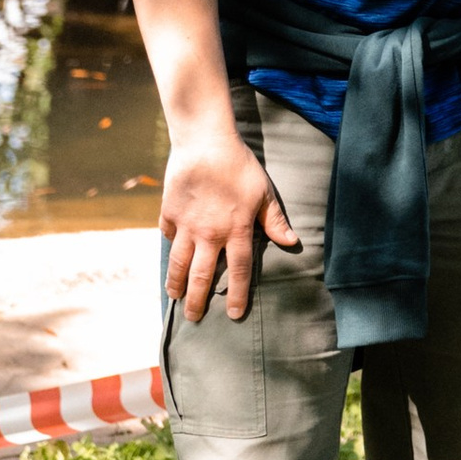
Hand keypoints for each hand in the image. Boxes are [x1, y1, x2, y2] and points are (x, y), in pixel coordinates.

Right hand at [160, 124, 298, 323]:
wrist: (205, 142)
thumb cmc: (239, 166)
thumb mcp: (263, 192)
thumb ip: (274, 220)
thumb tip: (292, 242)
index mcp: (236, 231)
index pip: (238, 271)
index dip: (237, 295)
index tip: (234, 315)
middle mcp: (209, 234)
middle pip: (202, 276)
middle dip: (198, 300)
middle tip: (195, 317)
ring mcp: (186, 225)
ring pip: (179, 263)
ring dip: (177, 283)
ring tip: (176, 296)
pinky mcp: (169, 212)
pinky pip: (168, 235)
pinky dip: (170, 246)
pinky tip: (171, 255)